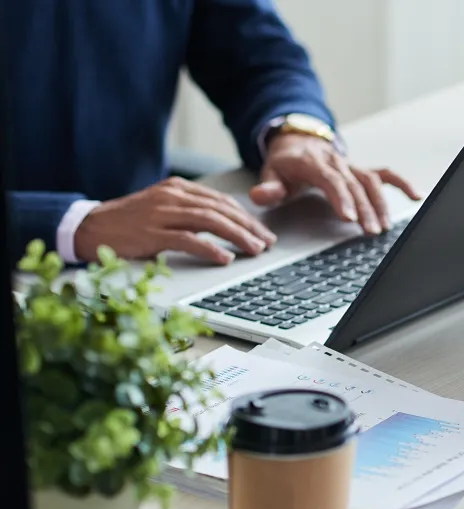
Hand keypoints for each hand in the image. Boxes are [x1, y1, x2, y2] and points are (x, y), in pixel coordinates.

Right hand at [75, 177, 276, 264]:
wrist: (89, 226)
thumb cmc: (130, 221)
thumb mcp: (163, 208)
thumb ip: (191, 210)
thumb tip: (228, 223)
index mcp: (177, 188)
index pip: (221, 201)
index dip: (246, 217)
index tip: (263, 231)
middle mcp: (172, 197)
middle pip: (221, 210)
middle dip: (249, 227)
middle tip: (267, 242)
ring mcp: (161, 214)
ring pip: (210, 222)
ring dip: (237, 236)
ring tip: (255, 249)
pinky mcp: (151, 234)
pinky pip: (187, 239)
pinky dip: (210, 248)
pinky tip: (225, 257)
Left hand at [249, 134, 419, 235]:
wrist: (298, 142)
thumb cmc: (286, 164)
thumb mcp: (270, 173)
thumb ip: (268, 187)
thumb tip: (261, 195)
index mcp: (314, 162)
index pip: (331, 179)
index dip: (341, 198)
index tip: (349, 217)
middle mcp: (337, 162)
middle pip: (355, 185)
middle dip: (365, 209)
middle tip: (370, 231)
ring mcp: (351, 165)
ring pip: (371, 182)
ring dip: (380, 204)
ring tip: (384, 227)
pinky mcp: (361, 169)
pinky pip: (385, 174)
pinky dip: (401, 184)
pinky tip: (415, 196)